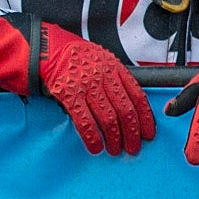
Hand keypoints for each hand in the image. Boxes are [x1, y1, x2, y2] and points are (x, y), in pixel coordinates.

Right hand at [39, 23, 155, 154]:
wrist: (50, 48)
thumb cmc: (78, 57)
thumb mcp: (104, 60)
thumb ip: (118, 79)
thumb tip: (133, 104)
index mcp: (116, 68)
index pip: (138, 96)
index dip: (146, 118)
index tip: (148, 133)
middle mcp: (104, 77)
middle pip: (125, 110)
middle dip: (132, 133)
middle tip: (133, 147)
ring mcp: (86, 86)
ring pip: (108, 117)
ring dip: (114, 138)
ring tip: (115, 149)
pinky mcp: (69, 95)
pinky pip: (84, 120)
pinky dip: (92, 137)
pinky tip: (96, 147)